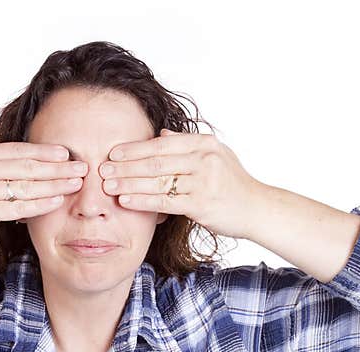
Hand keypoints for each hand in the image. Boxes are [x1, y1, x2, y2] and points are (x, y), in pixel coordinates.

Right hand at [0, 141, 88, 243]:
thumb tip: (6, 160)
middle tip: (84, 166)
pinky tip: (57, 201)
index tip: (66, 153)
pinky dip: (41, 203)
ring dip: (56, 184)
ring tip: (77, 183)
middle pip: (29, 165)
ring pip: (28, 185)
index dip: (45, 151)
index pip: (19, 150)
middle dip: (59, 166)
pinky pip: (19, 206)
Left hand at [99, 128, 264, 239]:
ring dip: (128, 183)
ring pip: (157, 181)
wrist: (257, 208)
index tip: (112, 152)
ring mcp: (203, 181)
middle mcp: (203, 159)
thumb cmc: (232, 184)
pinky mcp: (201, 204)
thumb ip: (186, 145)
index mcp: (203, 144)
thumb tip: (162, 135)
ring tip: (107, 185)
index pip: (161, 144)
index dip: (134, 148)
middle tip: (101, 169)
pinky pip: (164, 201)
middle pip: (155, 161)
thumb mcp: (215, 156)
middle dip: (125, 165)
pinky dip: (142, 200)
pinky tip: (125, 200)